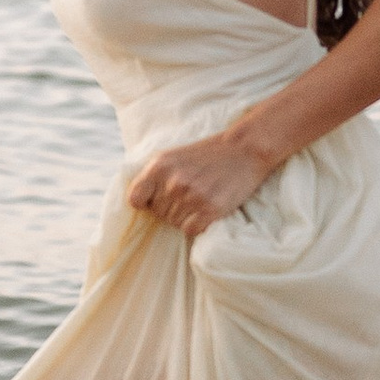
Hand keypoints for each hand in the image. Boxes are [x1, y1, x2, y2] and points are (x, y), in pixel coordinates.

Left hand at [127, 128, 273, 238]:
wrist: (244, 150)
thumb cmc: (207, 155)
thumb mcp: (173, 157)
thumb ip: (154, 176)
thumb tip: (139, 203)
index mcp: (159, 166)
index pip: (135, 199)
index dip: (146, 202)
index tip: (157, 199)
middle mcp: (173, 182)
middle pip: (157, 214)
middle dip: (170, 208)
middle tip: (189, 194)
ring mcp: (191, 196)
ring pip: (174, 223)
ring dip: (185, 216)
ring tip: (199, 199)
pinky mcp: (210, 209)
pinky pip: (190, 230)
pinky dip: (197, 225)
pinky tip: (206, 210)